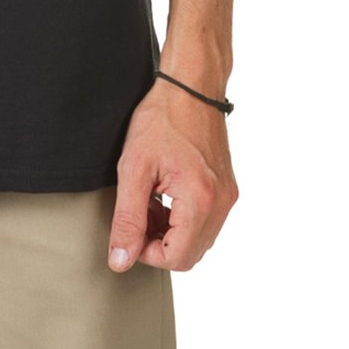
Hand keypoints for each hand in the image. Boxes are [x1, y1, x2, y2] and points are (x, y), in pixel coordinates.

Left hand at [107, 74, 238, 271]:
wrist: (190, 87)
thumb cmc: (162, 118)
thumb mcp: (133, 168)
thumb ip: (127, 219)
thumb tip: (121, 261)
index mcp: (200, 200)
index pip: (177, 259)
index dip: (146, 253)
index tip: (129, 228)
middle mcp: (221, 203)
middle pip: (190, 254)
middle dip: (158, 243)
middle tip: (137, 213)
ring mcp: (227, 196)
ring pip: (198, 239)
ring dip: (170, 231)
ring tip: (148, 199)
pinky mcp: (226, 188)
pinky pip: (205, 220)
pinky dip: (182, 218)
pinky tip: (162, 193)